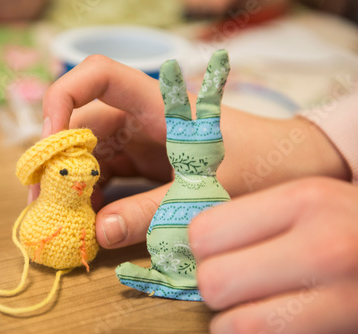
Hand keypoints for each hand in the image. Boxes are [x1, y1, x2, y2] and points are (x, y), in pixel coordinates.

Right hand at [40, 55, 349, 248]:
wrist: (286, 168)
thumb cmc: (255, 164)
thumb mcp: (203, 190)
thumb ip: (151, 212)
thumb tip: (98, 232)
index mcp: (154, 106)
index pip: (98, 76)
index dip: (64, 97)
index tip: (49, 137)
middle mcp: (138, 119)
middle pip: (82, 126)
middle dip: (56, 160)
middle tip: (38, 202)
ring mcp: (139, 143)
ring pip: (90, 154)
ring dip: (70, 183)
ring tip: (56, 219)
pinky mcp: (143, 166)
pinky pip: (106, 176)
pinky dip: (92, 197)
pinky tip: (86, 222)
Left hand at [190, 177, 357, 333]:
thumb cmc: (346, 223)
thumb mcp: (307, 199)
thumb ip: (251, 217)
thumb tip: (189, 243)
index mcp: (304, 200)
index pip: (206, 232)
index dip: (200, 246)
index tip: (212, 250)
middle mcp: (323, 246)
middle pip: (214, 280)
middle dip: (212, 285)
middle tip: (229, 280)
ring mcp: (341, 296)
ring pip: (234, 324)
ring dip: (229, 319)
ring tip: (246, 305)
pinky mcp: (346, 326)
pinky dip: (251, 333)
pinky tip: (266, 320)